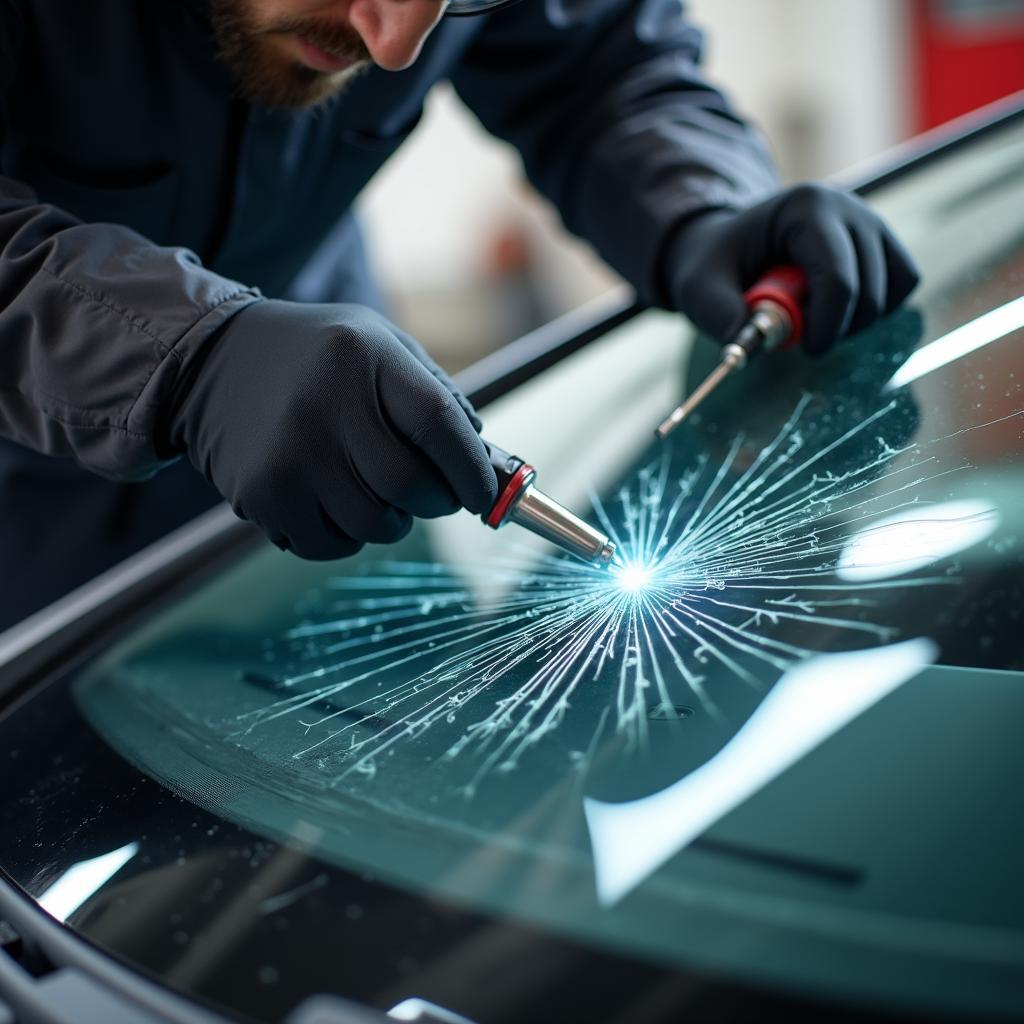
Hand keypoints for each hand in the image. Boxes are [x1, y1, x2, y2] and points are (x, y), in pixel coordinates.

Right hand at [166, 300, 496, 557]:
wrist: (210, 361)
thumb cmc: (317, 358)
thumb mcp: (379, 343)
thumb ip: (435, 394)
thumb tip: (484, 462)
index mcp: (366, 357)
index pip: (438, 424)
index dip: (471, 468)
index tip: (484, 492)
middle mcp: (326, 404)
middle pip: (410, 486)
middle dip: (437, 501)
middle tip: (433, 495)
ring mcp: (290, 453)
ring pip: (375, 525)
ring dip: (391, 521)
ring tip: (374, 491)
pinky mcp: (263, 493)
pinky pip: (330, 544)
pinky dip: (345, 536)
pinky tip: (333, 502)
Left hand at [664, 183, 919, 354]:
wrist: (728, 246)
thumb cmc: (714, 265)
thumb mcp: (700, 289)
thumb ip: (721, 316)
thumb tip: (748, 347)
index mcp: (805, 208)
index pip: (837, 277)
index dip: (827, 324)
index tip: (807, 349)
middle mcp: (847, 207)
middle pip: (869, 288)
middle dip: (838, 325)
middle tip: (800, 332)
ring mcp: (870, 221)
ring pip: (894, 286)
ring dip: (858, 319)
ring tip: (814, 317)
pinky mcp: (881, 241)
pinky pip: (904, 281)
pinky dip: (877, 308)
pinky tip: (837, 311)